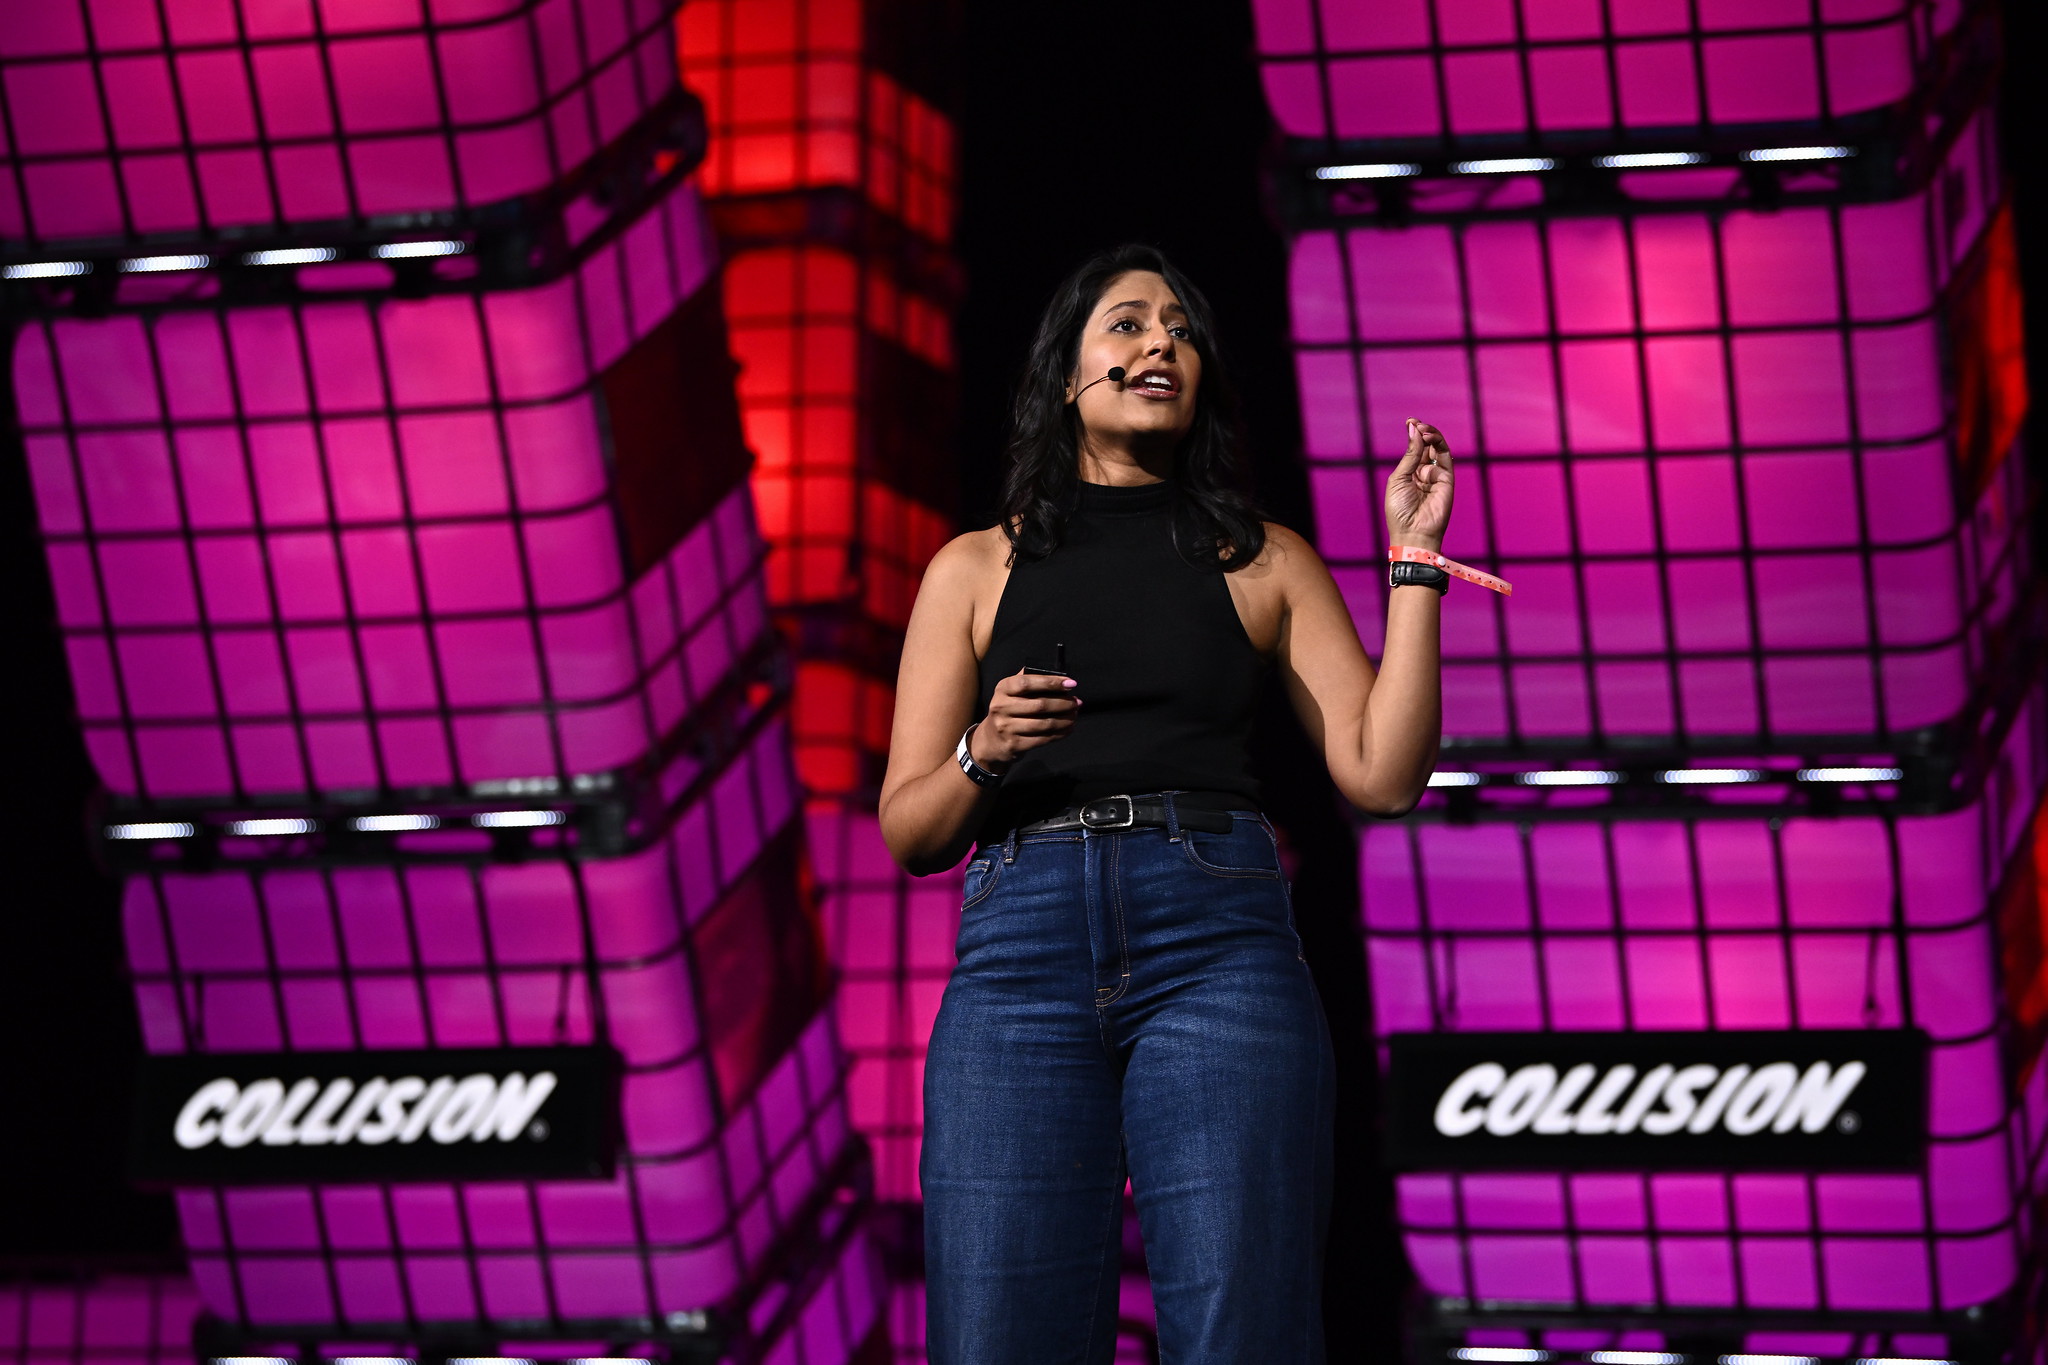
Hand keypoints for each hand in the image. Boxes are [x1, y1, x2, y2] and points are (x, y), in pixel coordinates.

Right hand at [971, 667, 1080, 767]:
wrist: (992, 740)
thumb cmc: (1009, 710)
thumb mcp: (1011, 691)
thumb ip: (1029, 679)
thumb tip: (1059, 674)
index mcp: (1002, 689)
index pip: (1027, 683)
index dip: (1051, 682)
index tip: (1071, 683)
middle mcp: (1001, 707)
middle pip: (1040, 705)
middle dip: (1063, 703)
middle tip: (1077, 702)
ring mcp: (1006, 727)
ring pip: (1044, 724)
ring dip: (1064, 720)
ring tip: (1074, 715)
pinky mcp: (1014, 744)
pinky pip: (1043, 739)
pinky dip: (1060, 734)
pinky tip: (1068, 728)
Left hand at [1385, 418, 1452, 553]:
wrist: (1412, 532)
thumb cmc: (1399, 510)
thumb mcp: (1399, 478)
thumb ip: (1410, 454)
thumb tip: (1414, 428)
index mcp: (1409, 474)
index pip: (1414, 449)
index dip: (1414, 434)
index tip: (1410, 421)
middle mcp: (1424, 473)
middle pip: (1427, 446)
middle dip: (1422, 432)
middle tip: (1415, 423)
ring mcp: (1436, 476)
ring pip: (1437, 449)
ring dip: (1431, 435)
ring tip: (1422, 428)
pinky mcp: (1447, 479)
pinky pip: (1444, 457)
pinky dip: (1437, 444)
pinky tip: (1427, 437)